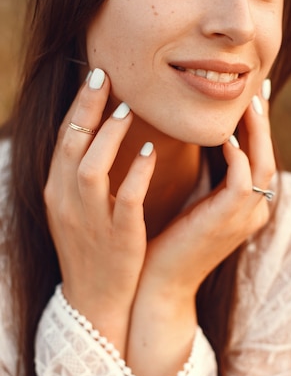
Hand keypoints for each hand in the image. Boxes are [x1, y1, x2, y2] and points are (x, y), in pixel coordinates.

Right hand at [44, 69, 155, 353]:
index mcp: (57, 192)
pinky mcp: (117, 237)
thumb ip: (83, 176)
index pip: (62, 141)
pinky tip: (148, 151)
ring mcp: (89, 221)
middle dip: (85, 109)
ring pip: (91, 168)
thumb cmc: (92, 249)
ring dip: (108, 136)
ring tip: (127, 109)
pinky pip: (124, 198)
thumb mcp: (77, 210)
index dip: (77, 108)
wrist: (95, 300)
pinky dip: (135, 172)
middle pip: (70, 145)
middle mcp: (66, 202)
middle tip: (104, 74)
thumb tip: (98, 137)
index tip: (94, 78)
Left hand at [127, 85, 275, 375]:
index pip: (260, 159)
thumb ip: (208, 171)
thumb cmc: (172, 240)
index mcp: (248, 207)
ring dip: (255, 131)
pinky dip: (238, 154)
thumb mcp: (196, 199)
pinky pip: (243, 178)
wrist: (160, 282)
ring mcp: (246, 217)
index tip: (251, 98)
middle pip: (268, 156)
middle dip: (263, 122)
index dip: (258, 128)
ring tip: (247, 102)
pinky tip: (224, 135)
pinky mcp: (230, 220)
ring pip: (263, 163)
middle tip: (256, 90)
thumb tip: (206, 134)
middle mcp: (255, 211)